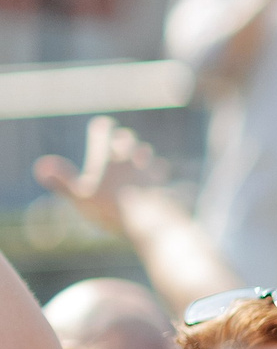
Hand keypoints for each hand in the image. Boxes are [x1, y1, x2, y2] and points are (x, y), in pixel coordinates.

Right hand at [34, 115, 173, 237]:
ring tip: (140, 155)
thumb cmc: (111, 210)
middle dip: (124, 138)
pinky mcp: (164, 185)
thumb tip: (41, 166)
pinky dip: (157, 171)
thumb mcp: (79, 197)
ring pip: (147, 153)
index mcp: (107, 157)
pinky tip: (157, 175)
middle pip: (128, 139)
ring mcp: (149, 171)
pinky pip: (161, 172)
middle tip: (122, 138)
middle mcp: (130, 159)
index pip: (103, 131)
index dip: (101, 128)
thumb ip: (60, 181)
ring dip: (142, 153)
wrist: (150, 223)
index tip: (103, 125)